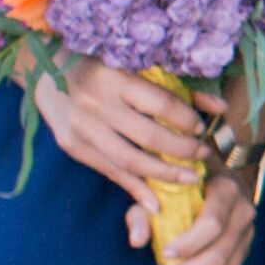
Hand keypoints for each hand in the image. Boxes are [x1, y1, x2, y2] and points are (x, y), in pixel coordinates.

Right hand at [34, 60, 211, 206]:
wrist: (45, 69)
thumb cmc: (102, 63)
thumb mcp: (136, 65)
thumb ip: (178, 86)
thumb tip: (219, 107)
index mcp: (115, 77)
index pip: (160, 103)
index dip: (185, 119)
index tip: (200, 127)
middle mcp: (96, 103)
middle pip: (149, 137)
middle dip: (182, 150)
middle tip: (203, 156)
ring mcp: (82, 127)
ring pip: (130, 160)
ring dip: (165, 174)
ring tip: (190, 178)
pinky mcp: (72, 146)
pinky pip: (110, 172)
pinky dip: (135, 189)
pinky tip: (156, 201)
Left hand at [139, 134, 264, 264]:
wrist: (209, 171)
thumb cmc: (178, 179)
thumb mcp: (157, 185)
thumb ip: (142, 210)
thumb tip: (136, 241)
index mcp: (227, 188)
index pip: (213, 223)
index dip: (190, 243)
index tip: (164, 253)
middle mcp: (244, 210)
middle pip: (220, 253)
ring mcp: (247, 232)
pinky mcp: (243, 248)